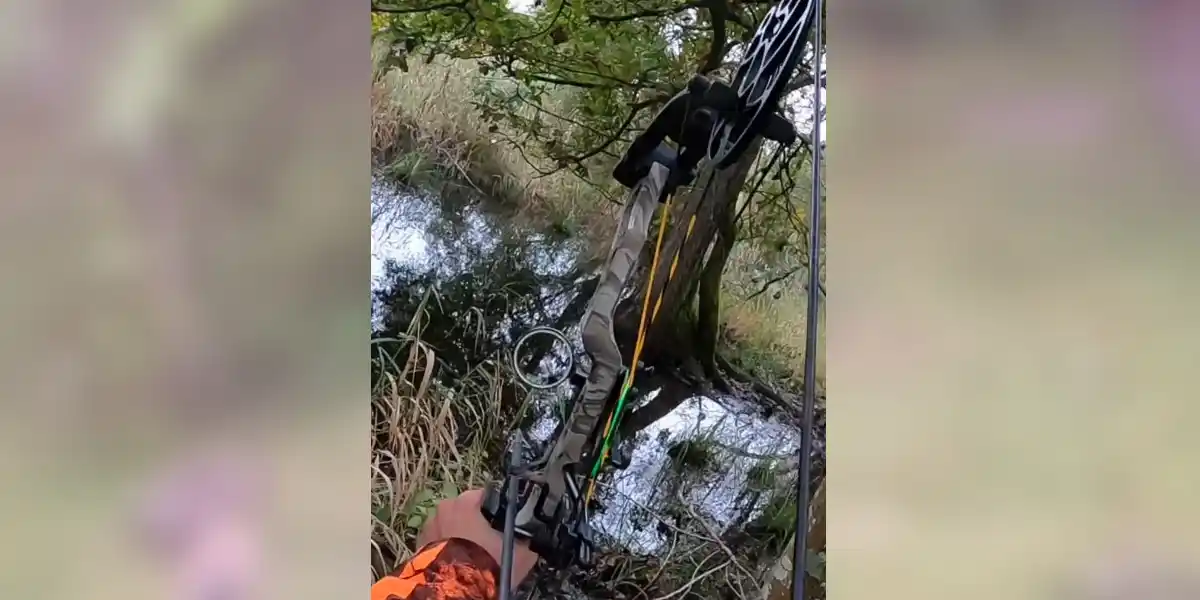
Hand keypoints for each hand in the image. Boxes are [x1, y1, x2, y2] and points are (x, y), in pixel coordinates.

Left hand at [416, 488, 538, 586]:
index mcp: (466, 502)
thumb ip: (526, 537)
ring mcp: (428, 527)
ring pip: (450, 526)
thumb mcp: (520, 551)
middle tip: (489, 543)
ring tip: (473, 556)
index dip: (497, 511)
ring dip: (460, 536)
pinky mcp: (418, 545)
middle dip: (476, 524)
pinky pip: (438, 542)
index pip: (487, 496)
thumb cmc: (487, 565)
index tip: (503, 525)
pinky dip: (446, 549)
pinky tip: (458, 563)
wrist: (456, 592)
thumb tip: (531, 535)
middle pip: (466, 511)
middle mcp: (444, 508)